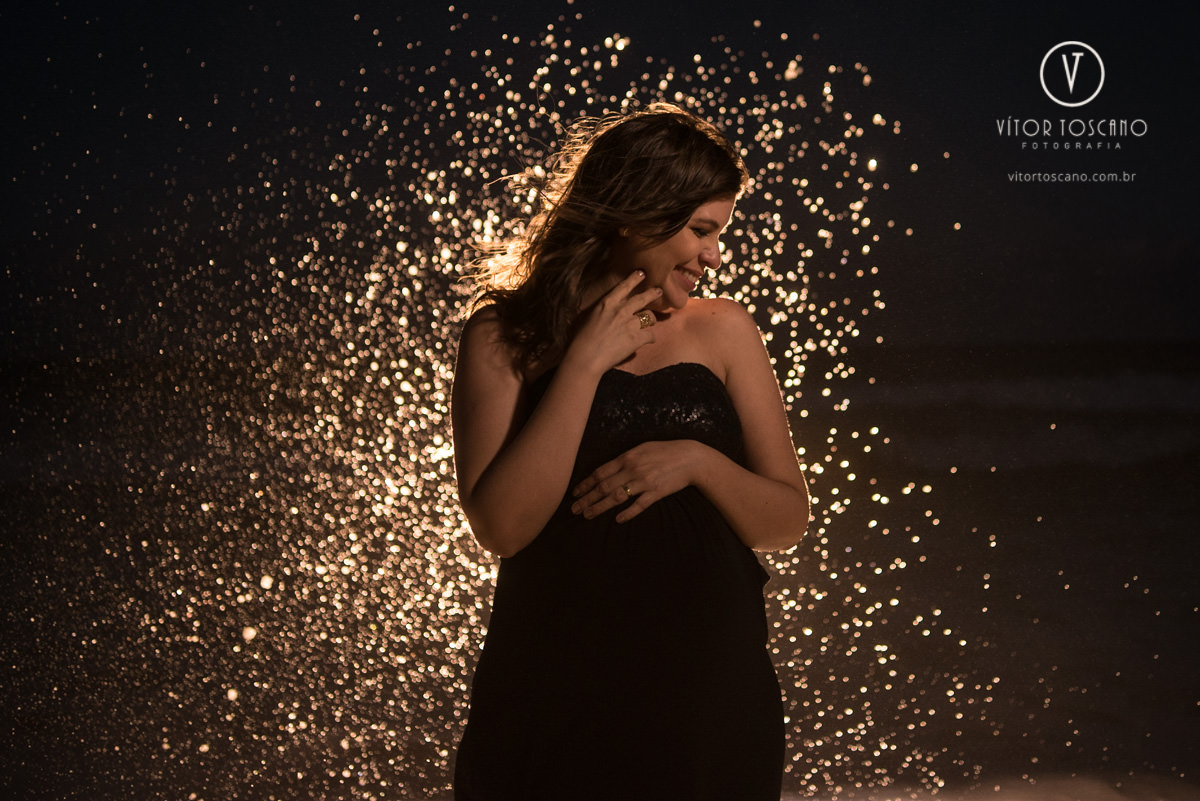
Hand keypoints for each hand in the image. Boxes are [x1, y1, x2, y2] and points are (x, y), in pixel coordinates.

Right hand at [562, 271, 661, 376]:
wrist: (585, 358)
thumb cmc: (580, 340)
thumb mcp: (588, 317)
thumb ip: (600, 311)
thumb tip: (605, 313)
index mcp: (607, 303)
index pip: (624, 286)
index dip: (634, 278)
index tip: (642, 273)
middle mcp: (621, 310)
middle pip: (643, 298)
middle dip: (653, 293)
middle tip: (658, 291)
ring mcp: (630, 324)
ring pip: (650, 316)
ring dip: (651, 319)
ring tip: (651, 322)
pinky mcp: (636, 339)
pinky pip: (651, 335)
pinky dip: (650, 338)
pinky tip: (649, 340)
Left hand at [570, 440, 703, 522]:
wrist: (690, 458)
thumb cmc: (665, 451)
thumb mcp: (642, 448)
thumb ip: (625, 459)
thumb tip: (607, 469)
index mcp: (627, 458)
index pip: (600, 473)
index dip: (585, 484)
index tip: (574, 493)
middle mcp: (632, 470)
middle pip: (604, 487)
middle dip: (587, 499)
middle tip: (573, 509)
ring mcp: (644, 482)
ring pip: (617, 497)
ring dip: (600, 507)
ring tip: (587, 515)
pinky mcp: (656, 492)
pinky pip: (639, 505)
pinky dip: (627, 513)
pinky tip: (617, 520)